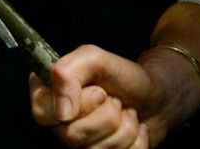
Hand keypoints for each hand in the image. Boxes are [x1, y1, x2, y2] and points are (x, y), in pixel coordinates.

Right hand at [30, 45, 159, 147]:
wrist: (157, 95)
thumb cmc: (123, 76)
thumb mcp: (95, 58)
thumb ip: (68, 73)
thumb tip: (62, 114)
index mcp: (50, 95)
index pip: (43, 113)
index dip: (78, 105)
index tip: (99, 92)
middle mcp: (60, 122)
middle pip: (71, 136)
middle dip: (107, 116)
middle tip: (114, 100)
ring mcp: (81, 143)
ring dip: (124, 128)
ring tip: (126, 112)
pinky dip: (136, 142)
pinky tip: (135, 128)